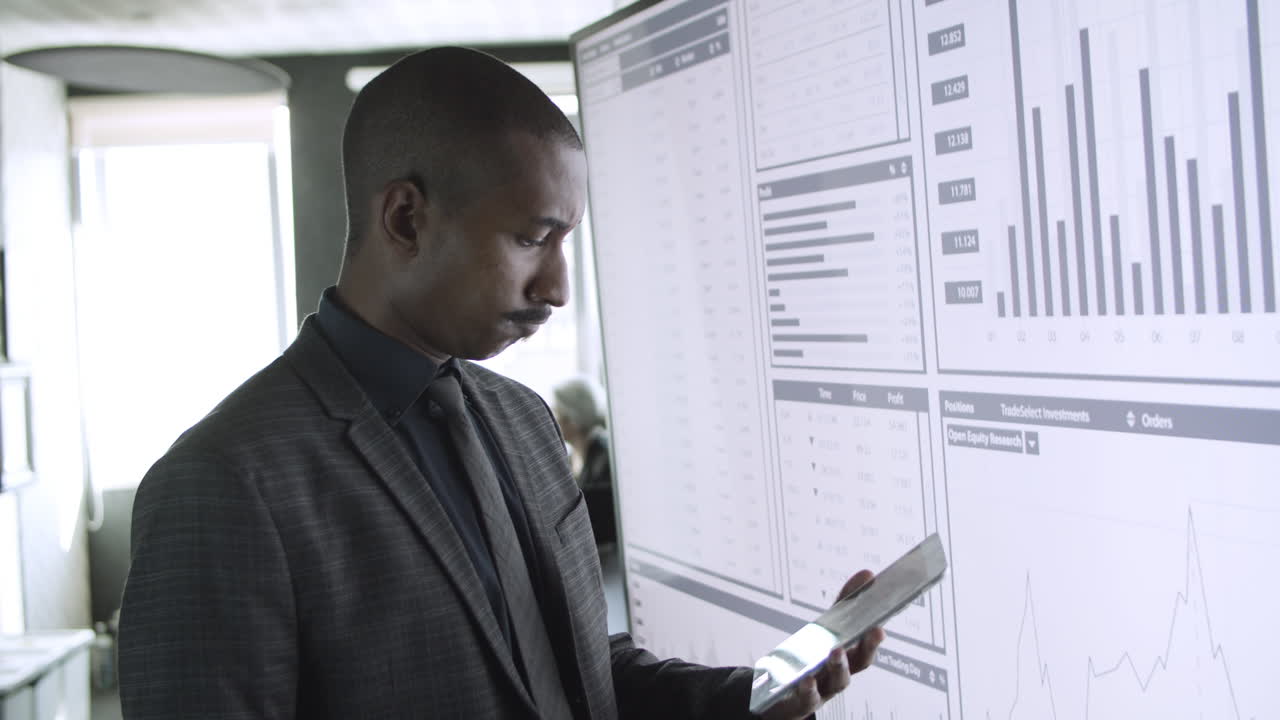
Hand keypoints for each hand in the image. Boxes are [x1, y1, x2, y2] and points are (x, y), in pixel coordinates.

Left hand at [759, 570, 884, 719]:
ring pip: (838, 680)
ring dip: (840, 665)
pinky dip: (810, 689)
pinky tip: (807, 679)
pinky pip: (809, 698)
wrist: (782, 692)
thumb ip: (845, 602)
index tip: (880, 624)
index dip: (874, 636)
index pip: (867, 645)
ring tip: (836, 650)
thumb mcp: (827, 627)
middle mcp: (841, 673)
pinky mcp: (803, 701)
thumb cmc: (814, 657)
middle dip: (867, 647)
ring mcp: (824, 688)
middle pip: (859, 663)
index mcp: (850, 655)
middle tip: (874, 632)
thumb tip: (867, 574)